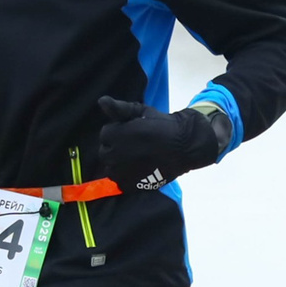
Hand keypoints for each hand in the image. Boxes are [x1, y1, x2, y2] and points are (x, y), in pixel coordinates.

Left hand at [91, 96, 222, 191]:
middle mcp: (114, 155)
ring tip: (138, 158)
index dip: (119, 131)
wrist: (184, 146)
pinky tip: (140, 170)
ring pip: (111, 168)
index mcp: (114, 135)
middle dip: (116, 147)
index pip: (105, 134)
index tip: (133, 131)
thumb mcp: (140, 111)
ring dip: (120, 163)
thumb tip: (101, 100)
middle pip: (105, 152)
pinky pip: (120, 182)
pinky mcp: (129, 185)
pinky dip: (127, 177)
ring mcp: (121, 172)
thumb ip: (119, 108)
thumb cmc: (162, 125)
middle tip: (136, 145)